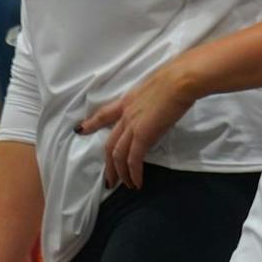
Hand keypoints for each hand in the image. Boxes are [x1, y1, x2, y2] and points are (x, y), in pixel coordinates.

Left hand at [78, 61, 195, 188]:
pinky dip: (134, 173)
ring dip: (120, 172)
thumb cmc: (175, 77)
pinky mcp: (143, 135)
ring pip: (118, 154)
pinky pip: (134, 159)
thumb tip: (157, 107)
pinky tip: (137, 183)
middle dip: (108, 164)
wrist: (181, 80)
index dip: (91, 123)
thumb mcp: (155, 86)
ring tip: (125, 185)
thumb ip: (150, 100)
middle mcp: (126, 114)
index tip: (80, 130)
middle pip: (109, 143)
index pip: (104, 114)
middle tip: (110, 180)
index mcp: (128, 100)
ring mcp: (133, 125)